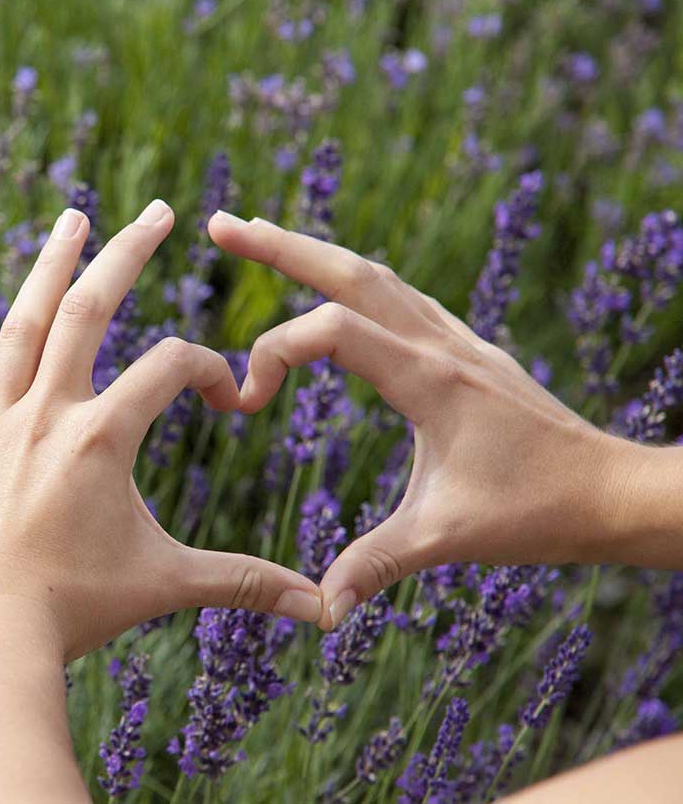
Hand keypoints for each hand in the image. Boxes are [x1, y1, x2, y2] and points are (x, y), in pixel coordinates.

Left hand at [0, 201, 322, 661]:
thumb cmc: (76, 612)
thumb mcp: (166, 584)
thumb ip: (245, 581)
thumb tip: (323, 607)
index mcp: (102, 437)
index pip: (168, 367)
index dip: (206, 369)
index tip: (222, 396)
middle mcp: (46, 415)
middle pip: (88, 310)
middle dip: (127, 254)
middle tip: (157, 209)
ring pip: (21, 326)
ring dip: (49, 266)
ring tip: (73, 217)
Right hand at [208, 211, 627, 630]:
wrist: (615, 492)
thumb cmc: (537, 512)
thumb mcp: (446, 540)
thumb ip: (375, 564)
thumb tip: (319, 610)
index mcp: (431, 380)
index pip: (333, 330)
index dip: (275, 353)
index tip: (245, 401)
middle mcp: (442, 344)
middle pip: (350, 271)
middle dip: (279, 246)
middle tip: (219, 225)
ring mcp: (457, 340)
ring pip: (376, 274)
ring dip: (314, 251)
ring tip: (262, 233)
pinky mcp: (466, 350)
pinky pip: (402, 295)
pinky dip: (355, 278)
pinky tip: (340, 285)